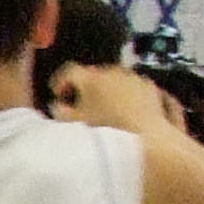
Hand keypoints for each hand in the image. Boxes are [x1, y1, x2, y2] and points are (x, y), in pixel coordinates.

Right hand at [51, 61, 174, 134]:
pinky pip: (131, 85)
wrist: (145, 132)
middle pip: (91, 74)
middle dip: (84, 87)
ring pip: (112, 79)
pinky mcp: (147, 84)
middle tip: (80, 103)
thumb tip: (56, 106)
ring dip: (105, 89)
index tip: (58, 94)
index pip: (69, 71)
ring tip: (104, 107)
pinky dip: (124, 93)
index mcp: (90, 78)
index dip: (60, 81)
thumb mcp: (76, 123)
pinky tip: (124, 108)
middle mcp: (110, 72)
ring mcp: (131, 76)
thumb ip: (60, 112)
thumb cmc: (107, 127)